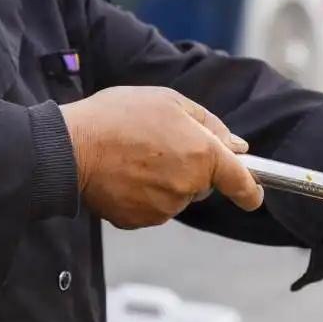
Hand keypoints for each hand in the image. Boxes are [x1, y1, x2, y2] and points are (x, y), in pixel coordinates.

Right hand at [61, 86, 262, 228]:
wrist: (67, 147)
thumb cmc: (116, 117)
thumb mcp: (168, 101)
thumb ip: (210, 124)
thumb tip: (238, 147)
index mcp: (203, 155)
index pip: (241, 182)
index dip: (251, 190)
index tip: (255, 194)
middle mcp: (189, 186)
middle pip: (202, 185)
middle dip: (189, 169)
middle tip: (156, 145)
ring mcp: (165, 207)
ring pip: (176, 197)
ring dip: (163, 180)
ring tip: (132, 156)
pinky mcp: (142, 220)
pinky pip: (152, 208)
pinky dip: (142, 195)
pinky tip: (122, 175)